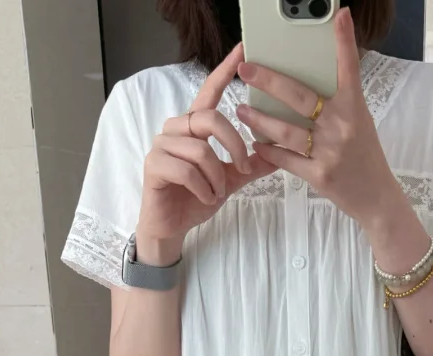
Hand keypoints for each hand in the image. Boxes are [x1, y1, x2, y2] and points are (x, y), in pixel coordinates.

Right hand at [137, 42, 275, 262]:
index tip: (241, 51)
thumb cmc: (196, 198)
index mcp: (194, 127)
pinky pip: (186, 170)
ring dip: (217, 176)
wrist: (172, 227)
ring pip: (200, 149)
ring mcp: (162, 145)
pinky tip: (207, 198)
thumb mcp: (230, 180)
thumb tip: (278, 154)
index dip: (224, 71)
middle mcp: (176, 129)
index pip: (209, 92)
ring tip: (218, 192)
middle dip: (233, 144)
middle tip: (243, 167)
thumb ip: (250, 166)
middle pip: (209, 118)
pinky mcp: (154, 165)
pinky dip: (203, 188)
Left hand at [235, 6, 403, 229]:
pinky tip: (256, 144)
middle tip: (246, 70)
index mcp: (354, 108)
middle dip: (269, 81)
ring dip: (259, 119)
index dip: (344, 41)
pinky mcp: (319, 175)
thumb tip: (312, 76)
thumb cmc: (364, 155)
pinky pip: (286, 160)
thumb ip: (339, 99)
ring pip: (286, 131)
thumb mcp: (359, 121)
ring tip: (241, 110)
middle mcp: (342, 126)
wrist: (376, 197)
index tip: (340, 15)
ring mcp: (329, 152)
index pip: (348, 68)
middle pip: (299, 97)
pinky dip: (268, 151)